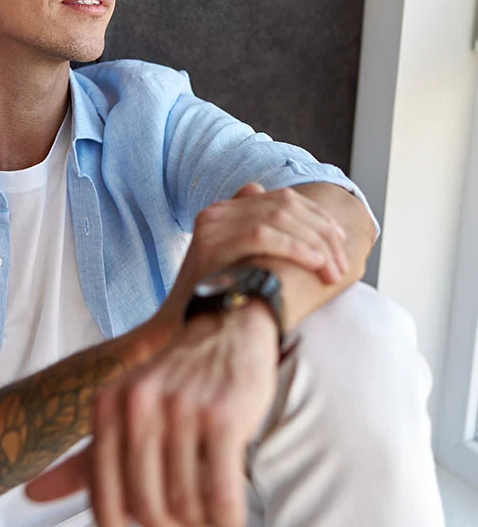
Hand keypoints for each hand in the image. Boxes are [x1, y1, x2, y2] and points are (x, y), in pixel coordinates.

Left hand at [26, 304, 278, 526]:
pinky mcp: (225, 414)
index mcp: (107, 405)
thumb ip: (84, 458)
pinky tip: (228, 512)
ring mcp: (182, 407)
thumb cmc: (175, 379)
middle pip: (145, 508)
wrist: (227, 325)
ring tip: (208, 512)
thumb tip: (31, 494)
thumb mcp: (124, 409)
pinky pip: (222, 497)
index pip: (103, 493)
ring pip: (186, 507)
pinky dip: (226, 519)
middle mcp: (138, 403)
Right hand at [181, 182, 347, 289]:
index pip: (281, 198)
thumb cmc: (222, 302)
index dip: (317, 216)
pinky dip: (295, 247)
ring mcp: (213, 225)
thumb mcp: (241, 264)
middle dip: (321, 232)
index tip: (338, 240)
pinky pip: (264, 234)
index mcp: (225, 212)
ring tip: (332, 270)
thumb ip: (260, 240)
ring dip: (315, 242)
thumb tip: (298, 226)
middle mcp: (217, 212)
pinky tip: (315, 264)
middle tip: (340, 263)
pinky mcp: (213, 242)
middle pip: (284, 204)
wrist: (186, 328)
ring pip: (279, 216)